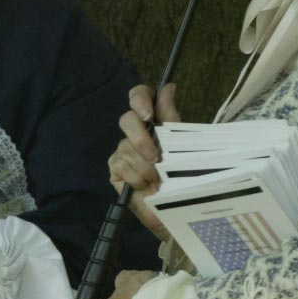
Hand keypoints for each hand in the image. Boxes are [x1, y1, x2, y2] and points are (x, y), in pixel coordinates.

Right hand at [107, 82, 180, 238]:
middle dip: (141, 138)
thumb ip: (171, 118)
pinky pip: (120, 165)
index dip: (139, 99)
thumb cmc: (182, 178)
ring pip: (126, 148)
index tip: (148, 114)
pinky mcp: (115, 171)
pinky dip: (136, 177)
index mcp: (153, 122)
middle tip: (156, 157)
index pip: (139, 96)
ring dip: (145, 166)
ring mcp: (123, 151)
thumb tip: (168, 87)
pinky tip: (145, 186)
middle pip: (127, 119)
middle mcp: (136, 134)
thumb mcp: (181, 146)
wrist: (176, 211)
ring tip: (158, 180)